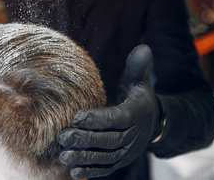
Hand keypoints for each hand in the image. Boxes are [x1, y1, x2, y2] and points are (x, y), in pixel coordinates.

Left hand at [57, 45, 163, 178]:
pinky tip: (73, 173)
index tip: (76, 116)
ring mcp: (128, 151)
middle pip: (109, 140)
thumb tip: (143, 47)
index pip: (118, 118)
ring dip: (84, 158)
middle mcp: (134, 135)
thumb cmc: (137, 95)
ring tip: (63, 156)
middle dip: (85, 139)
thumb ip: (137, 66)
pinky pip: (106, 168)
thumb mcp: (139, 80)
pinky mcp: (121, 161)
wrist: (152, 122)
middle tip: (62, 137)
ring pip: (106, 156)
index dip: (98, 119)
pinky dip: (91, 171)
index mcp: (137, 113)